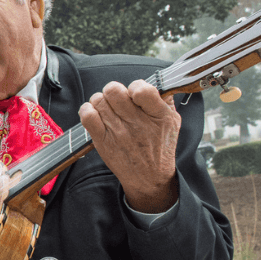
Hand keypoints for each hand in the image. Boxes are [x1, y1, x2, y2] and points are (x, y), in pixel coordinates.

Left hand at [79, 80, 180, 212]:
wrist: (149, 177)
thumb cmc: (160, 148)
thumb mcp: (172, 122)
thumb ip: (165, 100)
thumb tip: (155, 82)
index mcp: (157, 115)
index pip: (141, 90)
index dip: (135, 86)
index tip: (135, 92)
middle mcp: (137, 123)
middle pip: (113, 91)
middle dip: (114, 90)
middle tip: (117, 98)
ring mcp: (118, 132)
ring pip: (98, 100)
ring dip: (101, 100)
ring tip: (108, 107)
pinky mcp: (102, 141)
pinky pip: (87, 117)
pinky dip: (87, 110)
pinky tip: (95, 113)